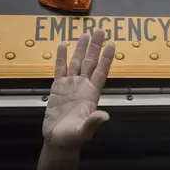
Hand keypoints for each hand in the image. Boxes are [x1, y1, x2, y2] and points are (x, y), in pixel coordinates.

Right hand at [43, 30, 115, 148]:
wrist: (58, 140)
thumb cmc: (73, 137)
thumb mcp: (84, 131)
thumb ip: (93, 122)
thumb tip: (105, 116)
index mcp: (91, 94)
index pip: (101, 72)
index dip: (106, 58)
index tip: (112, 44)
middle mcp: (83, 86)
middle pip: (90, 62)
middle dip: (95, 47)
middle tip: (100, 29)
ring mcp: (70, 86)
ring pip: (77, 62)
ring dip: (81, 48)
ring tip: (85, 33)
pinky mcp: (57, 88)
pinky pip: (60, 69)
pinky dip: (61, 57)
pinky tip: (62, 45)